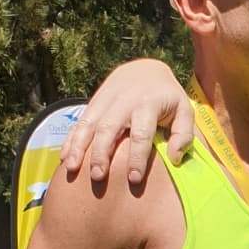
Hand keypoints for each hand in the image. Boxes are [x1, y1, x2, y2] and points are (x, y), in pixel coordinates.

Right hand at [60, 59, 193, 183]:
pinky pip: (79, 122)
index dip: (137, 157)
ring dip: (79, 147)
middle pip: (109, 129)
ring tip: (73, 169)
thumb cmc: (168, 98)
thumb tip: (174, 158)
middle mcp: (123, 102)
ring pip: (88, 124)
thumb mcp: (184, 110)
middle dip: (101, 153)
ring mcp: (104, 101)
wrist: (145, 69)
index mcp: (147, 104)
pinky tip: (65, 158)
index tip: (134, 179)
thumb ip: (184, 134)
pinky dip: (70, 140)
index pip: (141, 134)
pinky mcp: (93, 103)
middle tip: (98, 177)